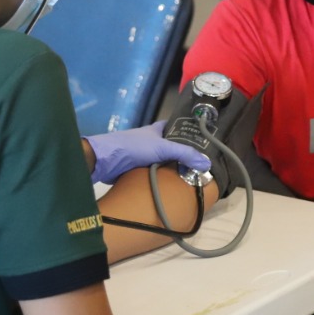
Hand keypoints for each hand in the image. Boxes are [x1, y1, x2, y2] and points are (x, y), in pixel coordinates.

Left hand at [84, 122, 211, 185]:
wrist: (107, 160)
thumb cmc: (134, 147)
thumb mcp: (163, 148)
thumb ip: (184, 154)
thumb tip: (207, 163)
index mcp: (155, 130)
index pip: (174, 128)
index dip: (186, 131)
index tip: (201, 140)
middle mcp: (150, 141)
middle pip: (170, 147)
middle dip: (182, 154)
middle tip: (199, 165)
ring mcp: (142, 156)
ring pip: (162, 162)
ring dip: (172, 168)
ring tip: (190, 176)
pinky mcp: (136, 170)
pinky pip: (153, 174)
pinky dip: (161, 179)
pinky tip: (173, 186)